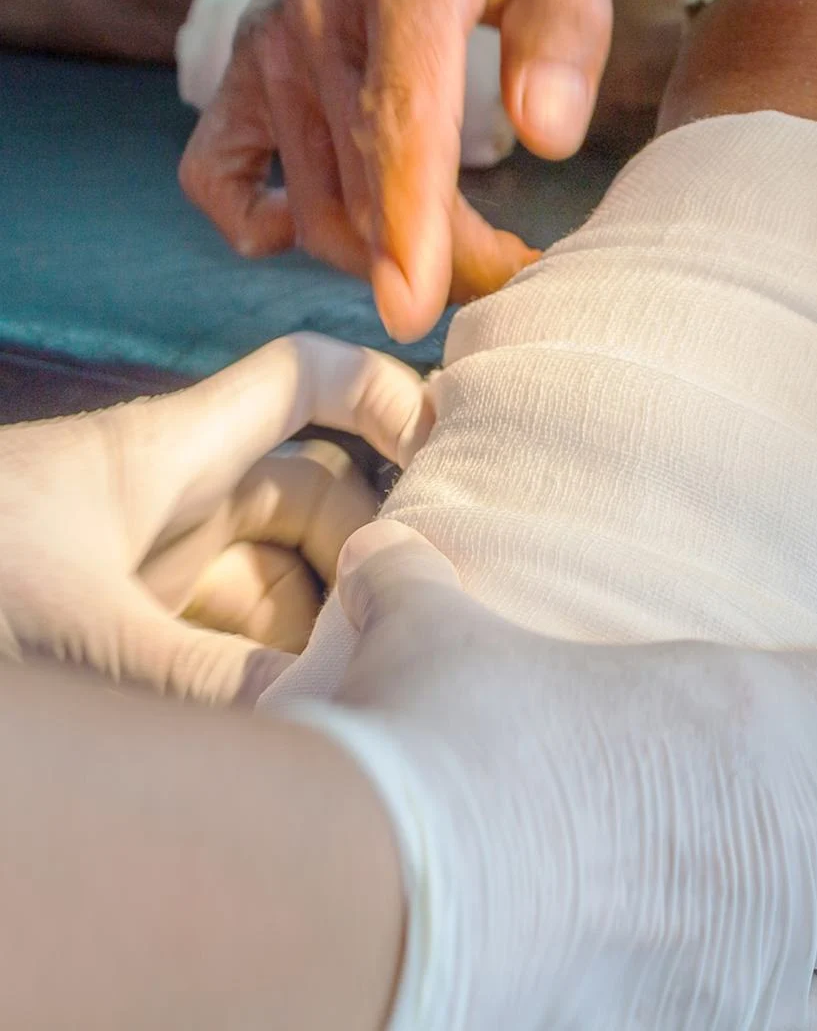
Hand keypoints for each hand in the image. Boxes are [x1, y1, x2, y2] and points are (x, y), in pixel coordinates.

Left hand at [0, 334, 428, 702]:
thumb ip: (212, 681)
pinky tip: (281, 722)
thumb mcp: (85, 634)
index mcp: (172, 452)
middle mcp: (175, 497)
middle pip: (314, 500)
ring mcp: (149, 561)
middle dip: (362, 561)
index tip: (446, 458)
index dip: (386, 396)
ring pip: (275, 578)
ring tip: (340, 700)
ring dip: (309, 634)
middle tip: (398, 632)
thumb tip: (326, 715)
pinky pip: (222, 632)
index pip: (306, 379)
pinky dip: (257, 670)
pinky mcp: (123, 618)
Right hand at [179, 0, 631, 340]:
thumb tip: (545, 133)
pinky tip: (316, 231)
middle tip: (515, 277)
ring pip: (313, 208)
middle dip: (447, 266)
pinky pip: (217, 174)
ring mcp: (267, 49)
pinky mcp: (242, 75)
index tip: (414, 311)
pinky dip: (258, 224)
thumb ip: (565, 27)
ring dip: (383, 261)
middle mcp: (315, 17)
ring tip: (463, 260)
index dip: (408, 229)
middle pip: (368, 192)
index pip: (400, 125)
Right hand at [282, 519, 816, 1030]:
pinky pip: (811, 1016)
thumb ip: (419, 585)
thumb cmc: (455, 740)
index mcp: (756, 704)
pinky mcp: (743, 1021)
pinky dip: (788, 997)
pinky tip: (745, 983)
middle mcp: (803, 814)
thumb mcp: (437, 638)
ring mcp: (788, 926)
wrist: (428, 891)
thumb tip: (378, 550)